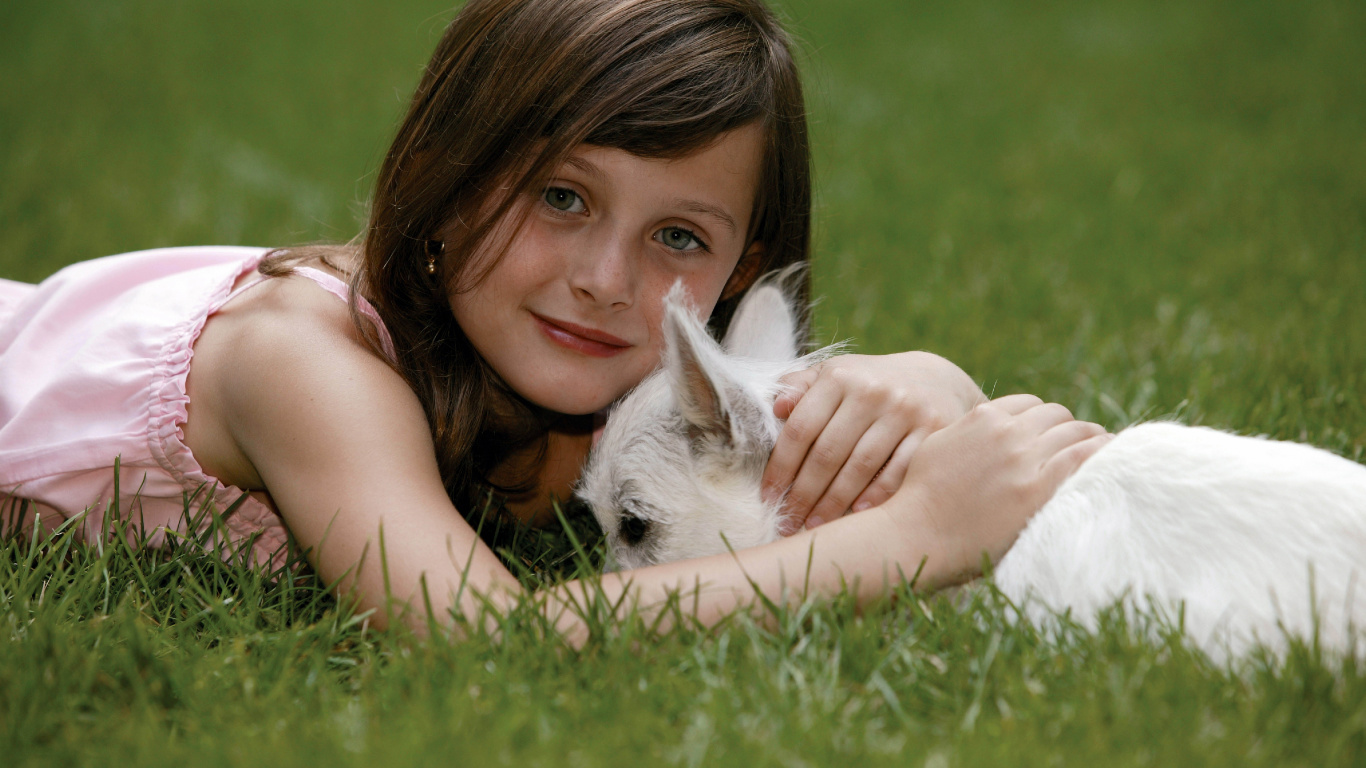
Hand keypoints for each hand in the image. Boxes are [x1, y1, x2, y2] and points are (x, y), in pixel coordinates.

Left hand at [762, 351, 986, 532]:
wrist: (935, 379)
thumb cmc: (867, 385)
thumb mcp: (833, 375)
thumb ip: (799, 387)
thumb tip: (776, 408)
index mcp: (840, 377)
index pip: (801, 429)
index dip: (780, 467)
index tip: (768, 497)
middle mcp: (872, 391)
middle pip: (828, 453)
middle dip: (803, 493)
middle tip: (787, 522)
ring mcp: (905, 410)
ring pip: (860, 467)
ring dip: (834, 502)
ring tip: (814, 526)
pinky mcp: (933, 430)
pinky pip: (898, 472)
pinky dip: (875, 496)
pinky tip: (855, 515)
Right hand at [886, 394, 1110, 582]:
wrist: (917, 532)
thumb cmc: (922, 496)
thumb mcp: (940, 444)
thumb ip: (970, 429)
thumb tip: (991, 426)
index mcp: (982, 417)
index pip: (1029, 404)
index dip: (1043, 418)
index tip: (1051, 432)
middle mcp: (1006, 432)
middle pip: (1056, 415)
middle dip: (1068, 427)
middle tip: (1081, 441)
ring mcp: (1024, 460)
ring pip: (1075, 432)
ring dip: (1092, 437)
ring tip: (1104, 447)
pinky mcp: (1038, 490)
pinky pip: (1083, 459)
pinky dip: (1102, 452)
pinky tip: (1112, 455)